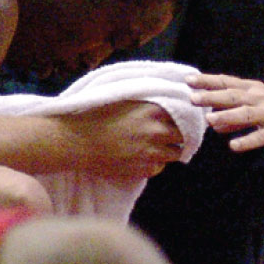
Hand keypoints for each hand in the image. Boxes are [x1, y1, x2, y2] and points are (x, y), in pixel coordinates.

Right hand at [60, 101, 185, 180]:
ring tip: (153, 145)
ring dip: (169, 149)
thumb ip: (152, 97)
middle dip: (180, 135)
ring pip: (176, 153)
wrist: (77, 141)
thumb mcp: (127, 97)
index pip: (186, 114)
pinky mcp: (144, 170)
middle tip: (170, 133)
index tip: (182, 118)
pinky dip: (155, 162)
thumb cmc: (99, 115)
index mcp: (154, 109)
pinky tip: (140, 155)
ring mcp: (151, 152)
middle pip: (185, 135)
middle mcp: (156, 131)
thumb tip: (175, 93)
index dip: (185, 117)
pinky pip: (160, 167)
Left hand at [189, 73, 263, 160]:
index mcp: (256, 91)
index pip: (228, 82)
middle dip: (212, 96)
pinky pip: (261, 136)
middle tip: (192, 97)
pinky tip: (234, 146)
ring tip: (210, 120)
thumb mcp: (260, 111)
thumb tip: (214, 122)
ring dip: (228, 117)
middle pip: (233, 96)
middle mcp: (262, 99)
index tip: (189, 79)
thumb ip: (236, 116)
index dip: (208, 81)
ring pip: (246, 114)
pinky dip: (247, 141)